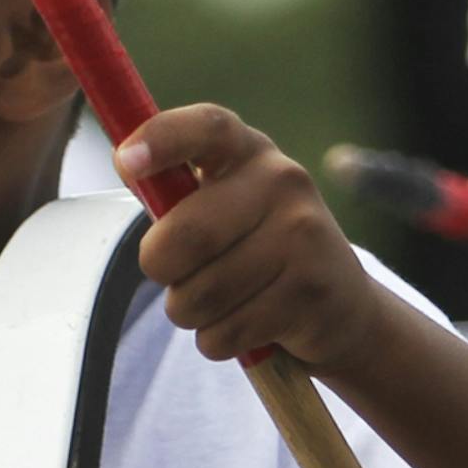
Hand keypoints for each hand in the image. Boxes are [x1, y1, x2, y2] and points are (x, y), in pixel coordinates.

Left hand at [118, 105, 379, 375]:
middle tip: (174, 275)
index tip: (126, 161)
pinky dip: (217, 340)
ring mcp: (303, 236)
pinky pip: (225, 333)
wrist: (343, 308)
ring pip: (200, 295)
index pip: (208, 127)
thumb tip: (124, 159)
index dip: (162, 139)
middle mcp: (283, 183)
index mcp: (249, 152)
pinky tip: (246, 325)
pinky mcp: (311, 292)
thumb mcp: (223, 205)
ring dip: (190, 312)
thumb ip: (174, 189)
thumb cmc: (258, 250)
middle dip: (161, 268)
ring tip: (219, 302)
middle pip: (186, 235)